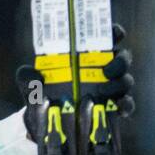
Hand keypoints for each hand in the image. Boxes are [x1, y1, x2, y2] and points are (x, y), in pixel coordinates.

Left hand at [16, 24, 133, 142]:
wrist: (44, 122)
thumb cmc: (41, 92)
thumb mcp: (29, 83)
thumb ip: (27, 76)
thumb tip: (34, 74)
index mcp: (87, 54)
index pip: (107, 36)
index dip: (114, 32)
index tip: (113, 33)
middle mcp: (104, 68)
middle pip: (123, 57)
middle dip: (120, 61)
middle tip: (106, 70)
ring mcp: (111, 87)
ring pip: (126, 80)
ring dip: (120, 84)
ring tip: (104, 91)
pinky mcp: (115, 107)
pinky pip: (127, 104)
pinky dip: (126, 105)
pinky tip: (119, 108)